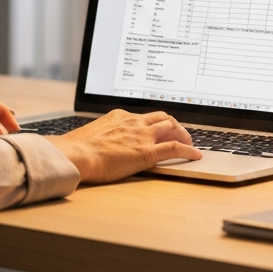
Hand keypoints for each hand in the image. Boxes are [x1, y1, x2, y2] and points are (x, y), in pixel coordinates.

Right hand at [48, 109, 200, 183]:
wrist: (77, 154)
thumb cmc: (78, 149)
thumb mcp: (92, 134)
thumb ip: (103, 135)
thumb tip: (100, 144)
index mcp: (120, 116)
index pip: (144, 116)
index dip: (156, 123)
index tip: (159, 128)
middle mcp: (133, 122)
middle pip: (162, 117)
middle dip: (174, 125)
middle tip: (180, 134)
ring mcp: (142, 136)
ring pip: (172, 128)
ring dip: (184, 135)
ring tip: (190, 143)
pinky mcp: (147, 152)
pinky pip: (175, 148)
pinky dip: (188, 150)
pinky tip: (195, 155)